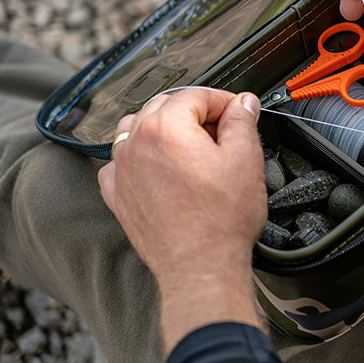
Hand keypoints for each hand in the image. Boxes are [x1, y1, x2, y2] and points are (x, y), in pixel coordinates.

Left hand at [98, 88, 266, 350]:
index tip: (239, 112)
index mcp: (167, 127)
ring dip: (164, 128)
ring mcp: (122, 170)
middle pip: (164, 106)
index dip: (223, 100)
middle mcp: (136, 143)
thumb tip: (243, 104)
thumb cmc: (222, 219)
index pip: (195, 95)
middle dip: (195, 112)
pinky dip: (140, 157)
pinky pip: (121, 162)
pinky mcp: (118, 195)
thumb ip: (242, 122)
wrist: (200, 267)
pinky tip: (162, 169)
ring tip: (191, 146)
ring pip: (137, 129)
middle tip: (222, 130)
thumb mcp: (245, 159)